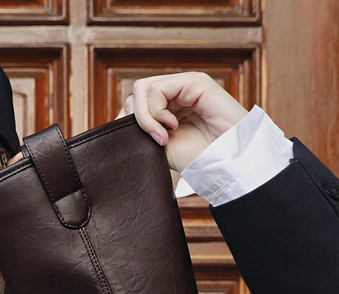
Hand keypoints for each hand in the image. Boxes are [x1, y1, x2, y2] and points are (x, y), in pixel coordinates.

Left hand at [116, 72, 247, 172]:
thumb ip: (140, 130)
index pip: (132, 105)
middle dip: (135, 121)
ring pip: (140, 90)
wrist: (227, 162)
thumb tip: (115, 122)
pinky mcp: (194, 81)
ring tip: (162, 137)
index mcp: (166, 107)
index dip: (127, 124)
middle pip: (133, 96)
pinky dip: (156, 112)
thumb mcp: (159, 145)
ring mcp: (184, 85)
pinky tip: (171, 127)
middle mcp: (174, 93)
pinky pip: (156, 89)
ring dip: (145, 117)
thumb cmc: (197, 158)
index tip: (143, 146)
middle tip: (155, 141)